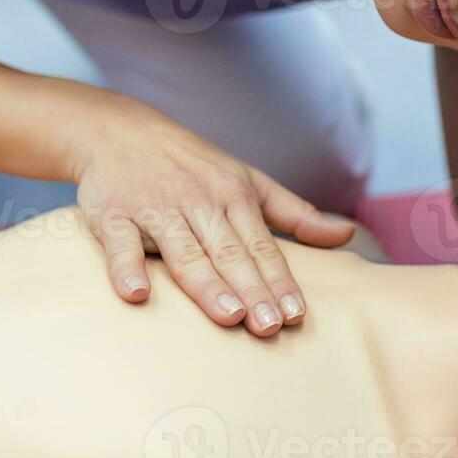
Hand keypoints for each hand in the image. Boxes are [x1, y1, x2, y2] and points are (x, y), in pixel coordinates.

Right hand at [72, 103, 355, 336]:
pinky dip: (126, 267)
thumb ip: (295, 213)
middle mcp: (198, 203)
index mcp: (233, 196)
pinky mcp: (111, 215)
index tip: (295, 314)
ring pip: (184, 252)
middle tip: (270, 327)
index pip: (262, 246)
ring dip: (206, 284)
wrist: (119, 130)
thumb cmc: (194, 165)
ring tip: (229, 317)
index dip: (279, 280)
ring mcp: (154, 209)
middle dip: (252, 290)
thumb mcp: (249, 180)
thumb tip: (347, 234)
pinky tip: (137, 293)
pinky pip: (120, 244)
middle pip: (229, 253)